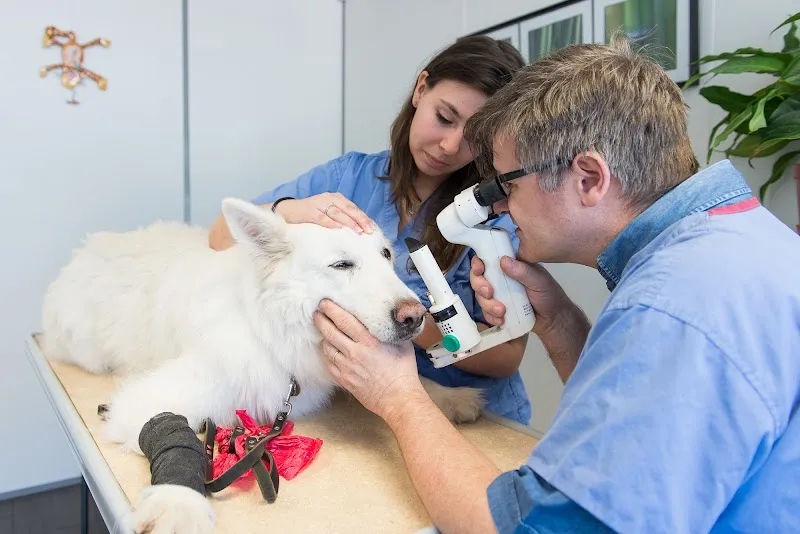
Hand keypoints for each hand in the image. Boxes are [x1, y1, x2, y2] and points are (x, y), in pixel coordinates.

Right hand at [275, 193, 376, 233]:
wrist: (289, 210)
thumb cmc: (312, 213)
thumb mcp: (328, 212)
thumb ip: (342, 217)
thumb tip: (359, 228)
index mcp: (336, 198)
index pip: (353, 208)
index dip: (363, 217)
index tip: (372, 227)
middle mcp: (329, 199)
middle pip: (348, 209)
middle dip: (360, 220)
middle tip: (369, 230)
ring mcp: (319, 204)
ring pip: (338, 213)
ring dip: (349, 222)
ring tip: (358, 231)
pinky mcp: (310, 212)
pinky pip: (322, 218)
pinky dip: (331, 223)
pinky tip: (339, 228)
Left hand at [313, 299, 422, 418]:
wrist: (398, 398)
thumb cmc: (403, 372)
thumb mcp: (403, 344)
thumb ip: (393, 331)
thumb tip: (394, 320)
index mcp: (369, 342)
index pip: (345, 321)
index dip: (332, 310)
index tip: (326, 303)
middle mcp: (355, 353)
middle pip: (331, 333)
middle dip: (321, 320)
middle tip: (317, 313)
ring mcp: (347, 368)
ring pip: (327, 348)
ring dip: (323, 338)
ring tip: (323, 331)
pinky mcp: (344, 380)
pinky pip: (329, 365)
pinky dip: (327, 355)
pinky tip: (329, 351)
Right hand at [470, 255, 572, 336]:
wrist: (553, 320)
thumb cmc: (550, 296)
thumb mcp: (539, 281)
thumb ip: (522, 271)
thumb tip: (503, 260)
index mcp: (510, 266)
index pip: (488, 259)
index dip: (478, 263)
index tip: (479, 270)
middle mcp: (501, 279)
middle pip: (478, 278)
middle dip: (480, 286)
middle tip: (490, 293)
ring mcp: (499, 295)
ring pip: (480, 296)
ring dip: (487, 305)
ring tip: (502, 312)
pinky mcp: (498, 310)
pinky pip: (486, 312)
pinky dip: (491, 317)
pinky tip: (501, 320)